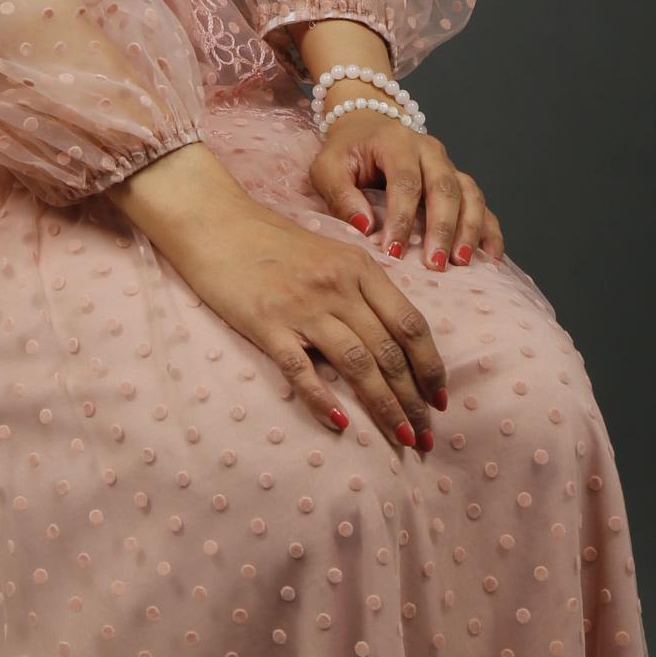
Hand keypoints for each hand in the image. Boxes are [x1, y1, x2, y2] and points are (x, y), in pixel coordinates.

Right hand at [111, 149, 446, 453]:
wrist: (213, 219)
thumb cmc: (270, 240)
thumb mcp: (329, 253)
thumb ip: (360, 290)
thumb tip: (390, 340)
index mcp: (359, 267)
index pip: (410, 325)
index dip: (431, 367)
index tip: (442, 400)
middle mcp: (338, 286)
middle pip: (389, 351)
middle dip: (414, 399)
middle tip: (427, 435)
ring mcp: (302, 305)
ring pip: (357, 364)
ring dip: (384, 406)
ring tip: (402, 436)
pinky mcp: (266, 323)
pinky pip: (301, 369)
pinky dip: (323, 398)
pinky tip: (340, 424)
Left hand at [306, 110, 503, 270]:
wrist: (365, 127)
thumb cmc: (346, 153)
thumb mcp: (328, 169)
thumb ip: (341, 196)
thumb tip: (365, 227)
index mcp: (396, 142)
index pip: (405, 181)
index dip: (401, 218)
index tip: (394, 252)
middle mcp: (429, 151)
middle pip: (445, 188)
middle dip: (442, 228)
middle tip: (435, 264)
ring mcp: (448, 165)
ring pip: (469, 195)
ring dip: (469, 230)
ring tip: (461, 262)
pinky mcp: (459, 181)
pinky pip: (481, 204)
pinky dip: (489, 230)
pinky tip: (491, 256)